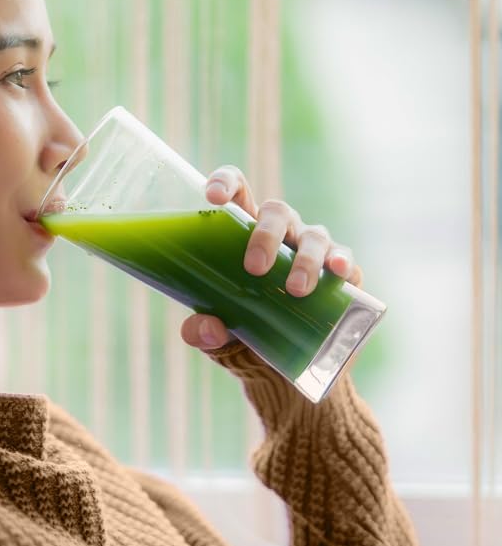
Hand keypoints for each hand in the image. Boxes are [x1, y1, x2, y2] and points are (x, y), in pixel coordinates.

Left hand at [180, 164, 363, 351]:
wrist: (281, 362)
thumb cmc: (240, 330)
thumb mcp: (216, 332)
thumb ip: (201, 331)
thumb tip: (208, 329)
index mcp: (243, 232)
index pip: (238, 191)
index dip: (226, 183)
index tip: (214, 197)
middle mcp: (280, 232)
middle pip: (276, 211)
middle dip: (266, 235)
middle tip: (254, 268)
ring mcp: (311, 248)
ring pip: (313, 235)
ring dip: (305, 258)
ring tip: (295, 290)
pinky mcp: (340, 273)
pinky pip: (344, 258)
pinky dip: (342, 261)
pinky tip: (337, 270)